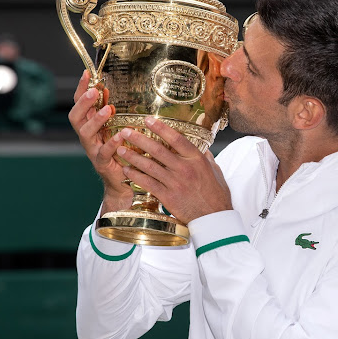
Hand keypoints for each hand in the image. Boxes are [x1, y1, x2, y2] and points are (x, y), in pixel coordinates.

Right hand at [68, 70, 132, 211]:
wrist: (123, 181)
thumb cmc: (120, 151)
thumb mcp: (113, 127)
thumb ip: (107, 110)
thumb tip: (106, 88)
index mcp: (89, 125)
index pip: (79, 104)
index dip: (81, 89)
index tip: (87, 73)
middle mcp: (87, 137)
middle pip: (75, 117)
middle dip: (83, 103)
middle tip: (94, 90)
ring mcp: (92, 150)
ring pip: (85, 133)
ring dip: (96, 120)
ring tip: (109, 109)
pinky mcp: (102, 163)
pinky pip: (104, 152)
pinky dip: (112, 143)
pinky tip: (120, 136)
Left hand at [114, 116, 231, 223]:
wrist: (214, 218)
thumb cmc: (216, 195)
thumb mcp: (215, 171)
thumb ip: (206, 159)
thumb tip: (202, 149)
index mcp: (196, 159)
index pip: (176, 138)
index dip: (160, 128)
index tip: (148, 120)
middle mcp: (184, 168)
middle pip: (157, 150)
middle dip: (139, 139)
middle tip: (126, 132)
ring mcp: (175, 183)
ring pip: (149, 166)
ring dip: (133, 156)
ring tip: (121, 149)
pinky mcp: (168, 196)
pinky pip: (148, 183)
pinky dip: (136, 176)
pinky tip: (127, 170)